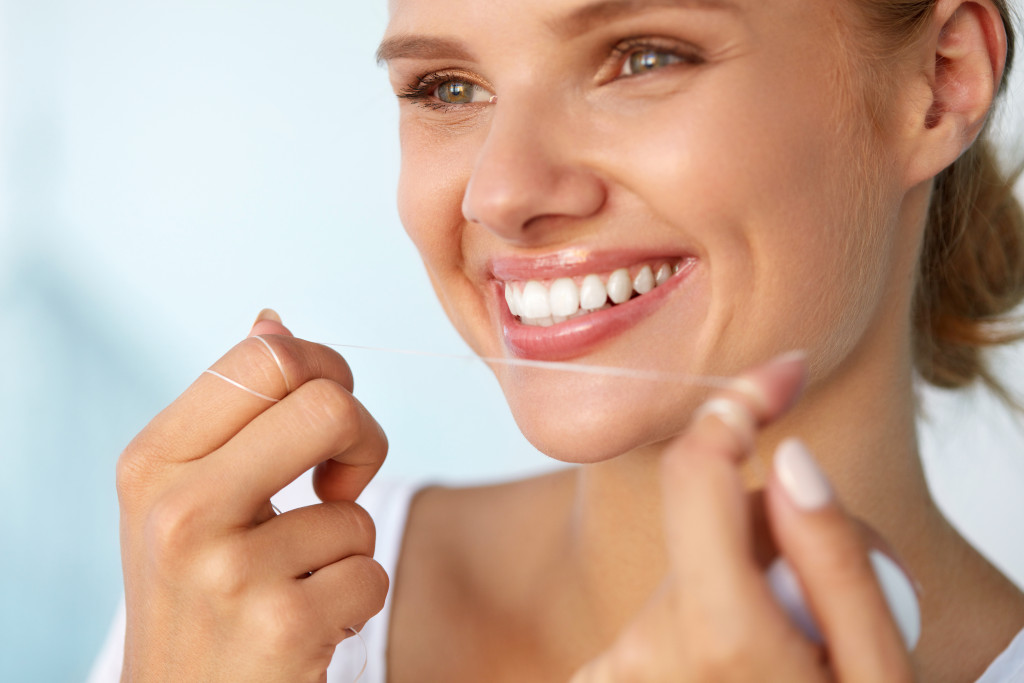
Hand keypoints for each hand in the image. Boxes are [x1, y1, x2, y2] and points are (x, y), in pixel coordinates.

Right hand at [116, 311, 388, 681]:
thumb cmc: (197, 594)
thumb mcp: (187, 496)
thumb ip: (234, 412)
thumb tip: (275, 320)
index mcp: (155, 460)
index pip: (268, 357)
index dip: (325, 372)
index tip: (327, 421)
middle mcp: (179, 509)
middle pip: (329, 405)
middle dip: (364, 441)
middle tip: (342, 483)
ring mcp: (227, 571)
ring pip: (356, 509)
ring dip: (345, 548)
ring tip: (293, 583)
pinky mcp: (281, 628)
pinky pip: (369, 573)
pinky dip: (354, 600)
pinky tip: (306, 626)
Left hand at [571, 353, 916, 681]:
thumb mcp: (878, 669)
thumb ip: (835, 559)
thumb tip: (788, 456)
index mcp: (717, 638)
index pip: (697, 469)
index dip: (740, 404)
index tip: (784, 373)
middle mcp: (642, 651)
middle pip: (704, 519)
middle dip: (763, 532)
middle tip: (814, 608)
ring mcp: (614, 672)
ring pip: (687, 571)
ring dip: (734, 589)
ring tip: (780, 663)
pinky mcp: (600, 682)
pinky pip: (662, 615)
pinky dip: (701, 626)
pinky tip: (737, 676)